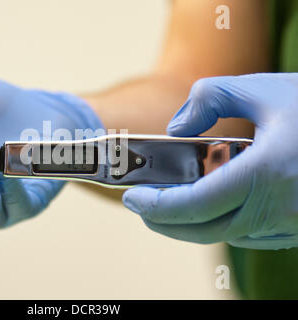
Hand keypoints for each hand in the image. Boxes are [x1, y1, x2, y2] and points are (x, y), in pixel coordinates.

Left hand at [123, 73, 297, 249]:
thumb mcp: (262, 89)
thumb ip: (209, 98)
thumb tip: (176, 128)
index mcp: (263, 177)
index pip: (193, 206)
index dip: (156, 206)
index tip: (131, 197)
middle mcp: (275, 210)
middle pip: (202, 229)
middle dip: (164, 220)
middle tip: (142, 205)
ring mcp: (289, 224)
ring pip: (225, 234)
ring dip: (191, 222)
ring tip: (168, 203)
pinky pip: (249, 234)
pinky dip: (221, 223)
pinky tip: (212, 206)